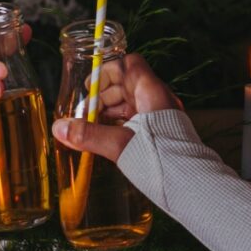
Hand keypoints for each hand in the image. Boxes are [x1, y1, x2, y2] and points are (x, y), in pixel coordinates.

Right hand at [52, 53, 181, 161]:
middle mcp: (159, 100)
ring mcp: (161, 117)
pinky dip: (119, 124)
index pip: (129, 65)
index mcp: (152, 93)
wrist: (190, 184)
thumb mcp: (119, 145)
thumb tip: (59, 128)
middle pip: (127, 85)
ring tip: (92, 126)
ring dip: (110, 111)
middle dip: (103, 96)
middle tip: (84, 112)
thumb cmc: (160, 159)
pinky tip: (107, 138)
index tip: (89, 86)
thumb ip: (88, 135)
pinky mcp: (161, 133)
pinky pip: (137, 120)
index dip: (107, 71)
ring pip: (131, 104)